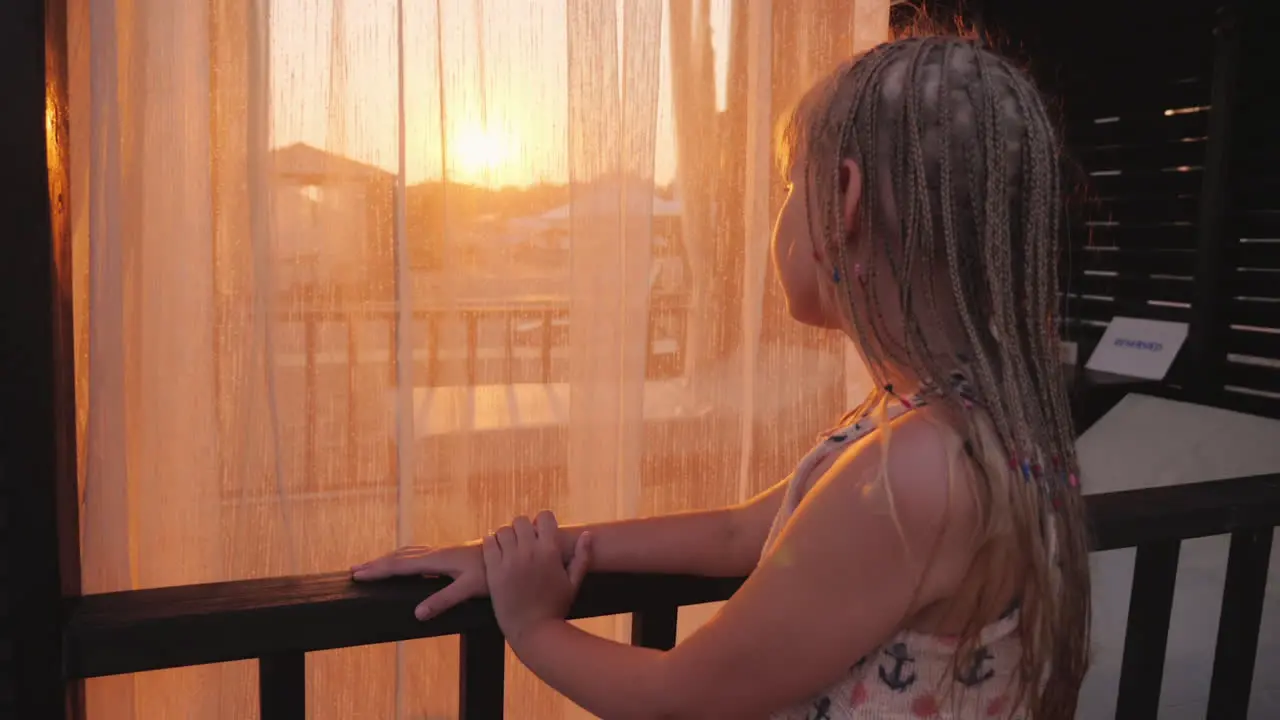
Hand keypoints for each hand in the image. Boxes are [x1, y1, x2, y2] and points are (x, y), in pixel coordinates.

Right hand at [351, 542, 486, 620]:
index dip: (378, 571)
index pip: (400, 565)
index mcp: (437, 560)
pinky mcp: (450, 555)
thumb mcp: (470, 588)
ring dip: (389, 559)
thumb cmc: (494, 571)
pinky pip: (418, 555)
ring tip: (374, 565)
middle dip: (377, 564)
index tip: (356, 574)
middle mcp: (437, 553)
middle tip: (354, 570)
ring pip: (409, 554)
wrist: (513, 550)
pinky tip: (406, 563)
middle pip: (400, 557)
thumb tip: (417, 614)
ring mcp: (443, 552)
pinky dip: (403, 559)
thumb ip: (444, 600)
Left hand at [483, 511, 590, 645]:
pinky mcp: (493, 570)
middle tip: (525, 542)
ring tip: (510, 549)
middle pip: (521, 521)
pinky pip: (488, 543)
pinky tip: (498, 555)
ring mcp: (509, 560)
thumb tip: (588, 534)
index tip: (541, 533)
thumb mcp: (574, 583)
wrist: (533, 631)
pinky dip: (492, 544)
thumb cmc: (556, 608)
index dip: (543, 522)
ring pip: (503, 530)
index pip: (544, 516)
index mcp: (550, 551)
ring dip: (507, 536)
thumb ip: (582, 557)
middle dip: (524, 528)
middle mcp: (529, 551)